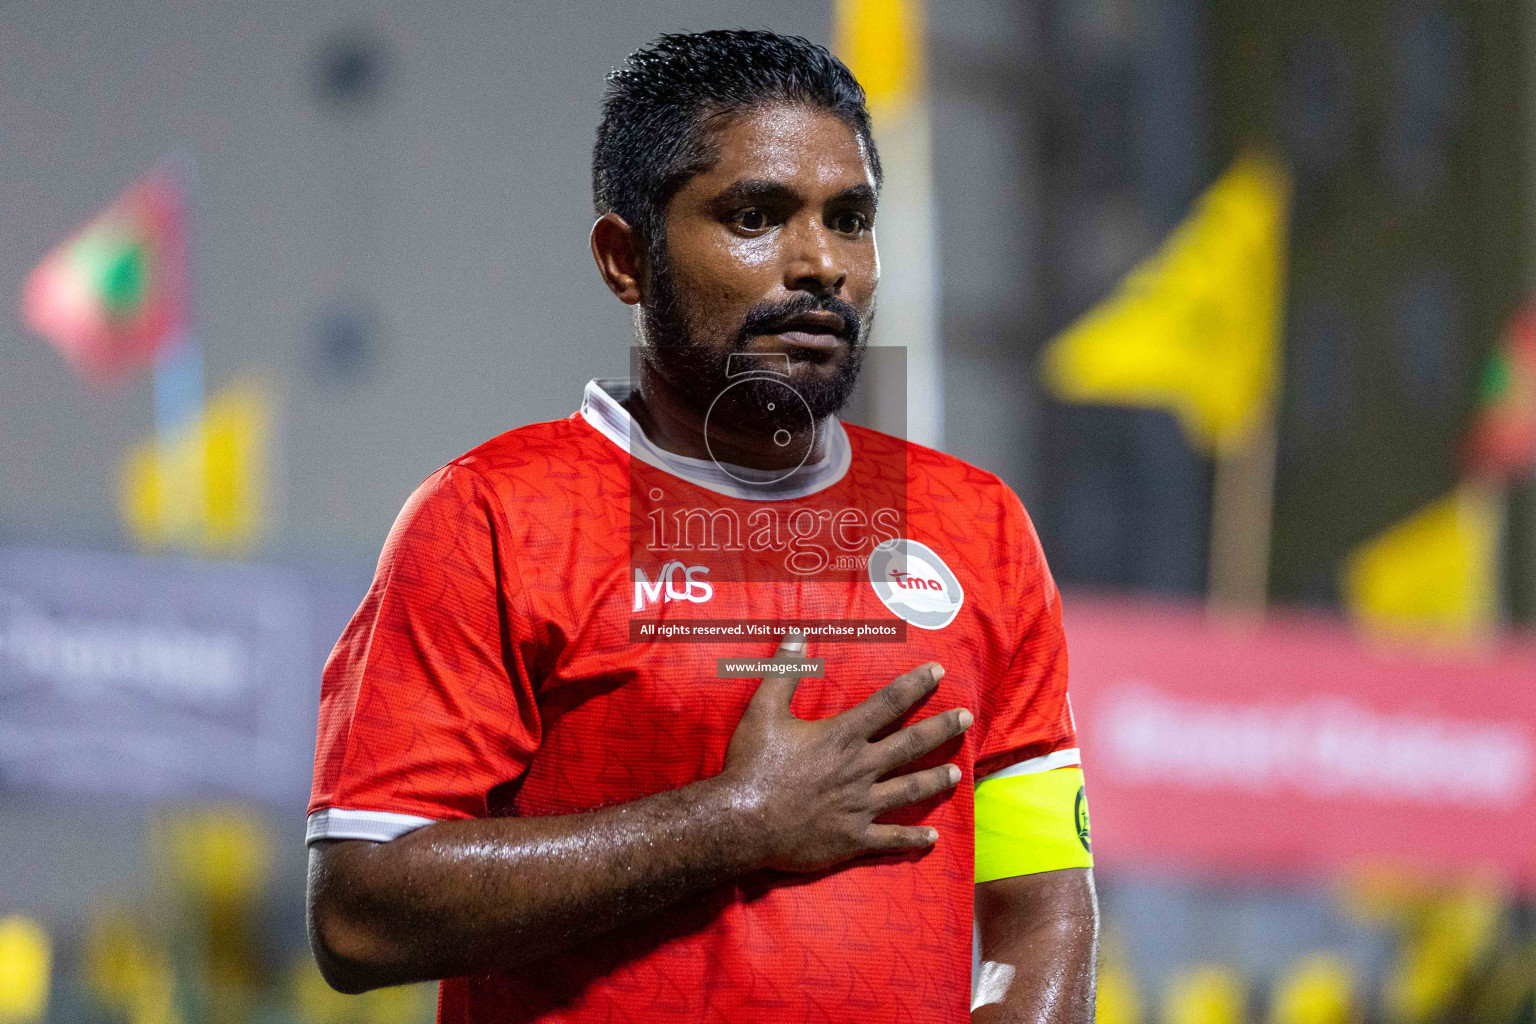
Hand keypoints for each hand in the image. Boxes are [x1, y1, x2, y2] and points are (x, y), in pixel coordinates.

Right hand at [720, 631, 972, 872]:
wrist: (741, 822)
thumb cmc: (752, 765)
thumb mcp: (763, 710)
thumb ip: (784, 671)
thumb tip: (797, 636)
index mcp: (842, 736)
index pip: (889, 703)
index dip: (916, 685)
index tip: (939, 671)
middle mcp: (860, 768)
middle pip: (911, 744)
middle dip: (942, 729)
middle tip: (967, 718)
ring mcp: (860, 806)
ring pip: (909, 790)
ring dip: (935, 780)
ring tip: (958, 773)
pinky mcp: (853, 838)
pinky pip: (891, 839)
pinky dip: (913, 838)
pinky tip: (932, 837)